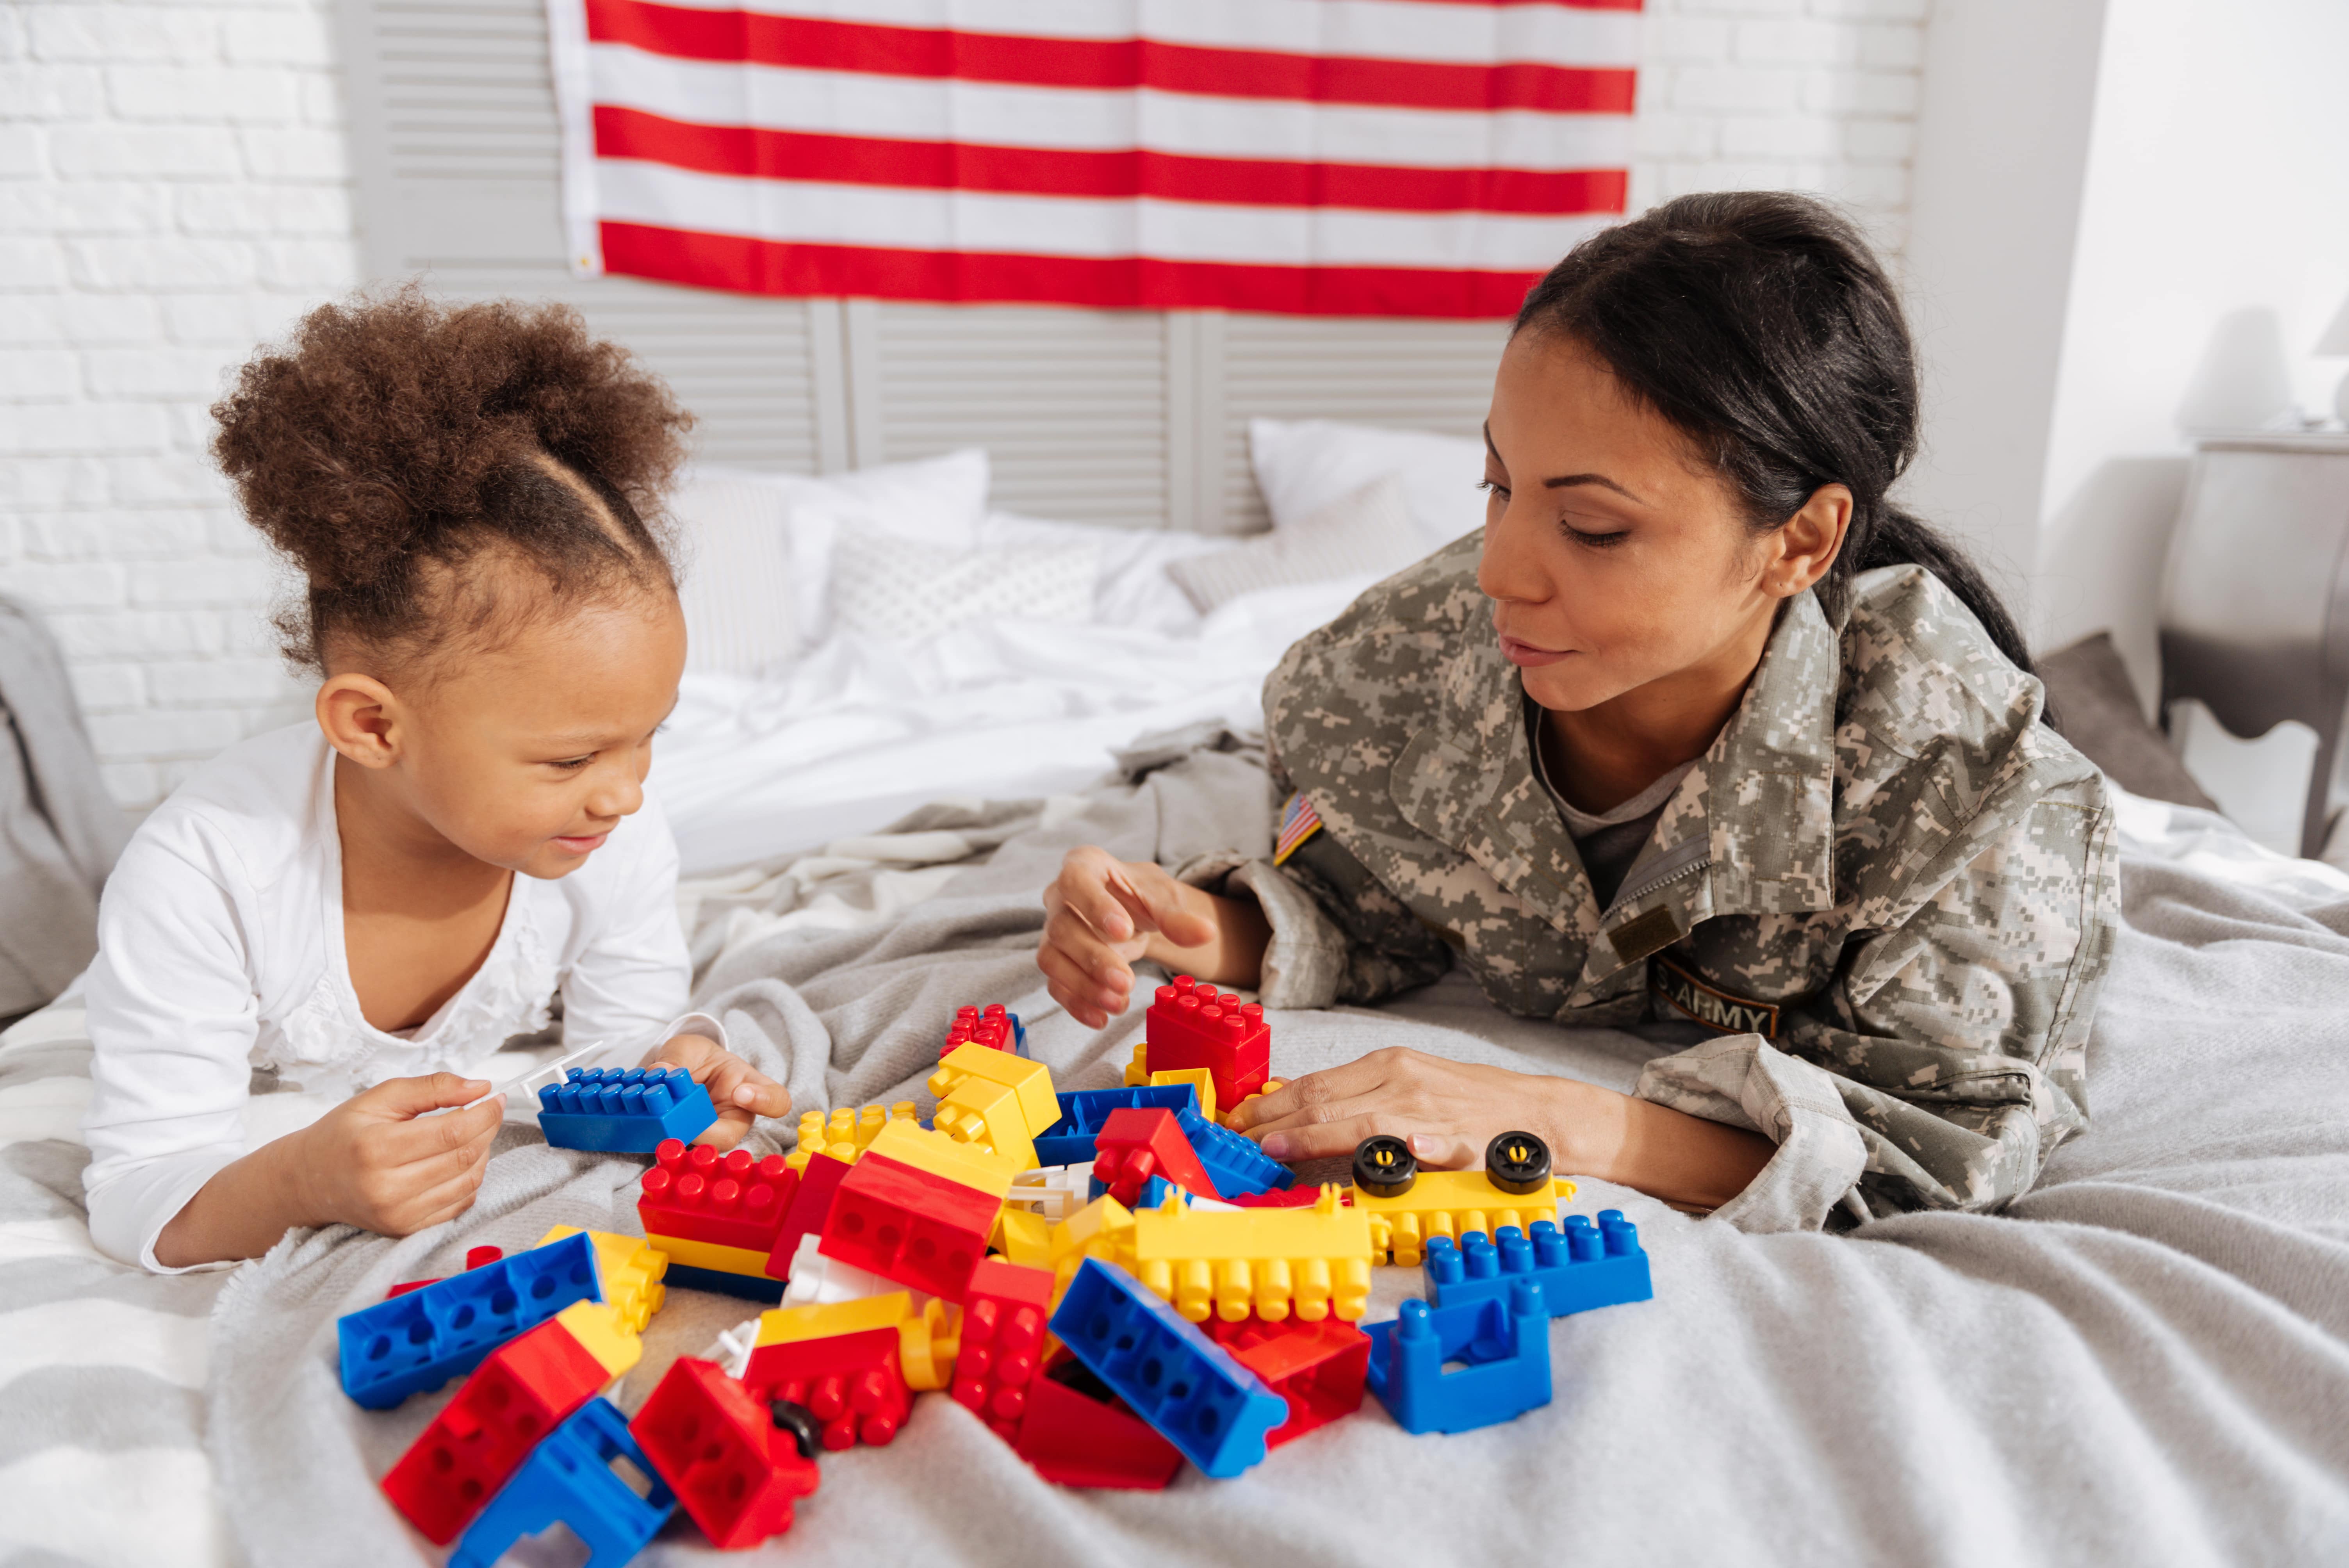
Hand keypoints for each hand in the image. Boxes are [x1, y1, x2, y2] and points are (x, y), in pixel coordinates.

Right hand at [287, 1072, 504, 1236]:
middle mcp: (386, 1188)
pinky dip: (470, 1178)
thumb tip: (480, 1087)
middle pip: (464, 1156)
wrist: (310, 1181)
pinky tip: (458, 1160)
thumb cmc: (345, 1134)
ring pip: (468, 1181)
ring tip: (471, 1133)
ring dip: (482, 1153)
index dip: (484, 1112)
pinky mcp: (407, 1230)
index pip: (452, 1131)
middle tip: (488, 1110)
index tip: (494, 1096)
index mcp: (376, 1148)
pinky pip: (460, 1203)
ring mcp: (398, 1214)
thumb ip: (432, 1087)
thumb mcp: (380, 1098)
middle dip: (487, 1128)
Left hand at [643, 1032, 790, 1151]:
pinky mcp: (682, 1142)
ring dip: (678, 1136)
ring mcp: (707, 1133)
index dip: (764, 1101)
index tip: (739, 1093)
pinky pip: (675, 1148)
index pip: (775, 1099)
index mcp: (747, 1086)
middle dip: (706, 1131)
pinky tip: (645, 1125)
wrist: (677, 1073)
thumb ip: (677, 1057)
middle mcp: (733, 1115)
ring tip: (659, 1120)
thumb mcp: (688, 1047)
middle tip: (688, 1123)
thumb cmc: (695, 1058)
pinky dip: (659, 1139)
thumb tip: (662, 1072)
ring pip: (699, 1147)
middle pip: (730, 1135)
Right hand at [1037, 846, 1215, 1028]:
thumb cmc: (1140, 896)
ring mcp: (1053, 931)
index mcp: (1083, 865)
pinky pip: (1055, 985)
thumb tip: (1206, 933)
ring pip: (1052, 959)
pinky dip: (1076, 1004)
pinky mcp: (1056, 960)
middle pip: (1063, 927)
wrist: (1130, 912)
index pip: (1075, 880)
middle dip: (1094, 959)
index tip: (1123, 932)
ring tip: (1118, 1004)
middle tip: (1126, 983)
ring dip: (1083, 986)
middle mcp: (1059, 897)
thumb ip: (1178, 916)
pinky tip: (1101, 1018)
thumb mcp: (1163, 898)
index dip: (1094, 906)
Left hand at [1227, 1047, 1596, 1169]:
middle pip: (1326, 1100)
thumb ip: (1356, 1096)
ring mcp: (1431, 1111)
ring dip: (1314, 1136)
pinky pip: (1431, 1143)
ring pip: (1362, 1122)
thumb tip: (1296, 1106)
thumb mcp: (1406, 1086)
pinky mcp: (1462, 1141)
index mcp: (1388, 1065)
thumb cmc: (1467, 1104)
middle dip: (1274, 1123)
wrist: (1538, 1112)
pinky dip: (1410, 1146)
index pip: (1316, 1083)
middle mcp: (1403, 1081)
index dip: (1272, 1104)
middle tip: (1236, 1142)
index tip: (1237, 1121)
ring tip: (1276, 1149)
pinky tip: (1394, 1151)